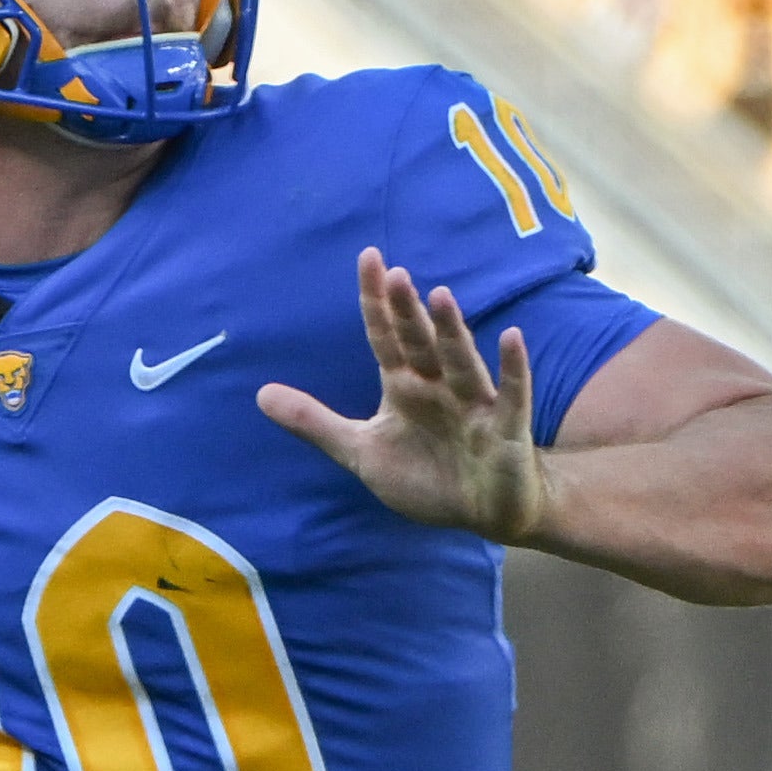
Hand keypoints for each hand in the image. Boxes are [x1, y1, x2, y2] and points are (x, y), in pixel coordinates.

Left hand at [258, 248, 543, 543]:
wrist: (484, 512)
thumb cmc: (428, 476)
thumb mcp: (361, 452)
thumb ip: (315, 423)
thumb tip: (260, 395)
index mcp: (404, 387)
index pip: (386, 337)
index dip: (376, 302)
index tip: (370, 258)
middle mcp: (438, 387)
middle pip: (420, 343)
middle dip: (407, 312)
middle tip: (396, 275)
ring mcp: (473, 405)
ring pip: (459, 362)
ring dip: (451, 331)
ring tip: (440, 296)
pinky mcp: (505, 428)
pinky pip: (511, 394)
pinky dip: (512, 368)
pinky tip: (511, 337)